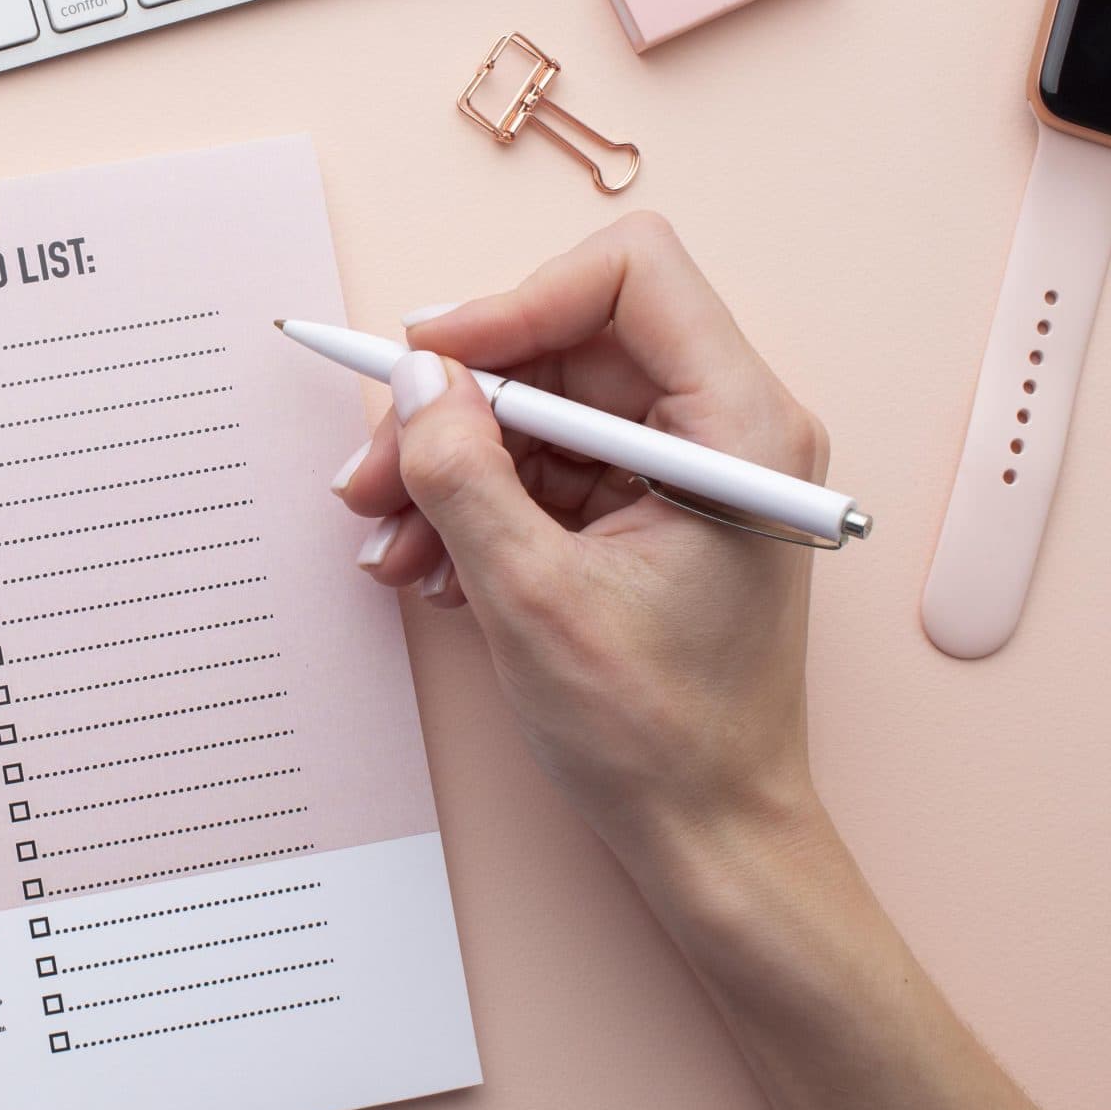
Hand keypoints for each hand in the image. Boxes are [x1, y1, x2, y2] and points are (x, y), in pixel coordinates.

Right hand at [335, 213, 828, 866]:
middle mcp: (722, 427)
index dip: (515, 302)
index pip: (628, 274)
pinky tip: (427, 566)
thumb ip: (465, 475)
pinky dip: (475, 505)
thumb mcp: (532, 598)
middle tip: (372, 474)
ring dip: (449, 466)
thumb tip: (418, 381)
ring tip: (387, 542)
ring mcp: (682, 468)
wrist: (706, 835)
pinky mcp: (645, 509)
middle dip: (457, 405)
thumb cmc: (658, 735)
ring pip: (539, 408)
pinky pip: (543, 467)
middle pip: (564, 342)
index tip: (431, 360)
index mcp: (738, 426)